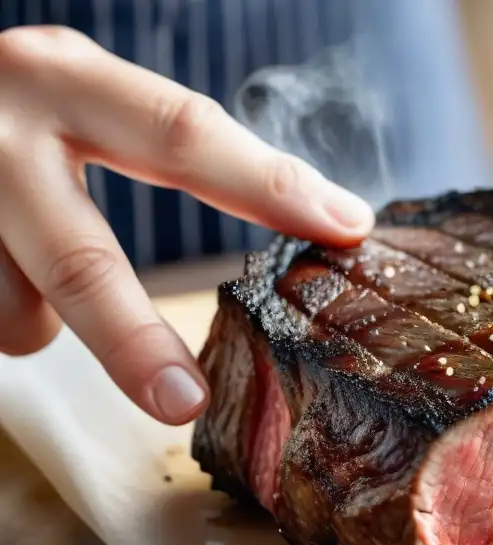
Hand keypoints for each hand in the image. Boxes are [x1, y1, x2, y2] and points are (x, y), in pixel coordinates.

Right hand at [0, 27, 374, 424]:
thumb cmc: (5, 114)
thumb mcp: (71, 101)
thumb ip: (153, 148)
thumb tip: (304, 217)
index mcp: (62, 81)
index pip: (184, 135)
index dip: (269, 184)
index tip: (345, 226)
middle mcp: (0, 128)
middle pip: (83, 263)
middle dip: (135, 344)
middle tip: (185, 401)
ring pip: (17, 315)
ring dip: (41, 314)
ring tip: (27, 274)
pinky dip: (3, 309)